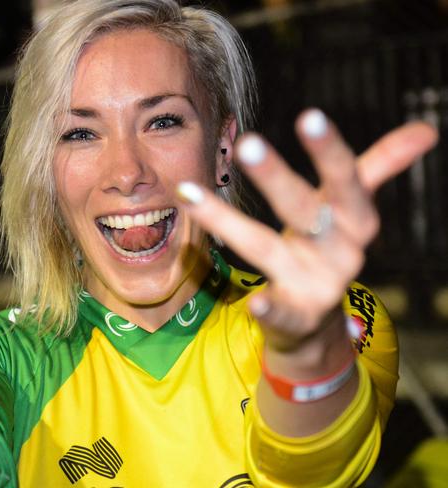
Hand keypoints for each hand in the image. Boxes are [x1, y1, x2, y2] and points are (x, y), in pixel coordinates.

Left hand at [178, 110, 437, 354]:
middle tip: (247, 143)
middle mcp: (340, 251)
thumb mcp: (352, 208)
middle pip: (305, 211)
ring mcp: (317, 285)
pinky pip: (282, 310)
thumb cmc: (328, 246)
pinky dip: (269, 307)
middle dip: (276, 178)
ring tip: (189, 194)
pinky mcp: (295, 315)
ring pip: (267, 250)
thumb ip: (379, 167)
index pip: (346, 181)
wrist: (320, 318)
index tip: (309, 116)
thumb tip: (427, 129)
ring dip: (228, 223)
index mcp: (355, 220)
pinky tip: (254, 301)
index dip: (330, 151)